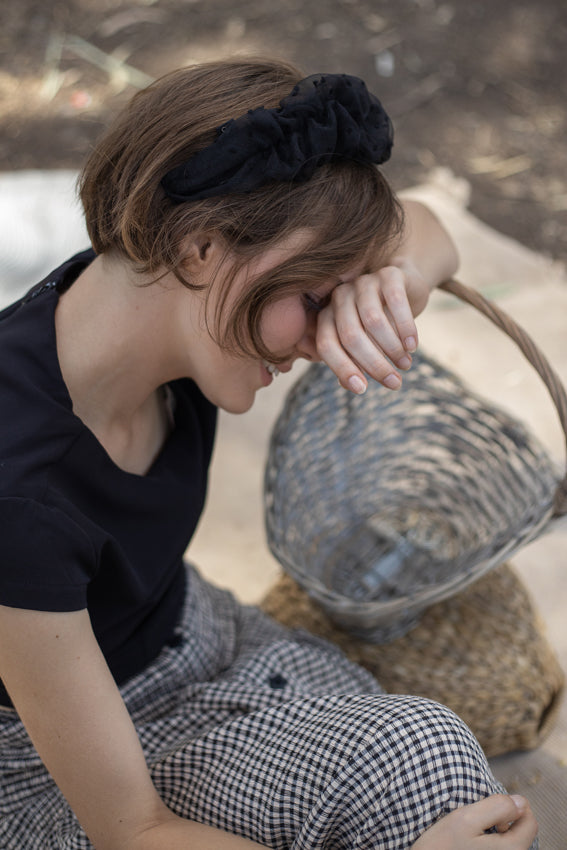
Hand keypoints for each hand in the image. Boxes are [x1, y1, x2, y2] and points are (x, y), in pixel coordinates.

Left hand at [315, 256, 429, 393]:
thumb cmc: (379, 323)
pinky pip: (396, 302)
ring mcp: (364, 283)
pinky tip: (412, 346)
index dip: (342, 368)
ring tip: (405, 365)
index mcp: (327, 315)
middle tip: (393, 383)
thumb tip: (351, 386)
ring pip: (373, 321)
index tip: (361, 389)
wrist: (404, 288)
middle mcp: (340, 297)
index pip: (327, 344)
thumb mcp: (364, 343)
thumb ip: (353, 362)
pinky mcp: (389, 274)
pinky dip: (406, 328)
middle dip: (374, 364)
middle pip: (351, 335)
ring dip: (391, 349)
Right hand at [411, 795, 537, 849]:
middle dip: (505, 820)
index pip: (530, 821)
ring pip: (510, 842)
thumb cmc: (441, 847)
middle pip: (522, 833)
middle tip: (480, 820)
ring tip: (474, 833)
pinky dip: (490, 843)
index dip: (513, 806)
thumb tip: (520, 801)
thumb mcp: (466, 818)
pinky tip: (471, 844)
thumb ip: (497, 807)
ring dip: (497, 832)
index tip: (491, 809)